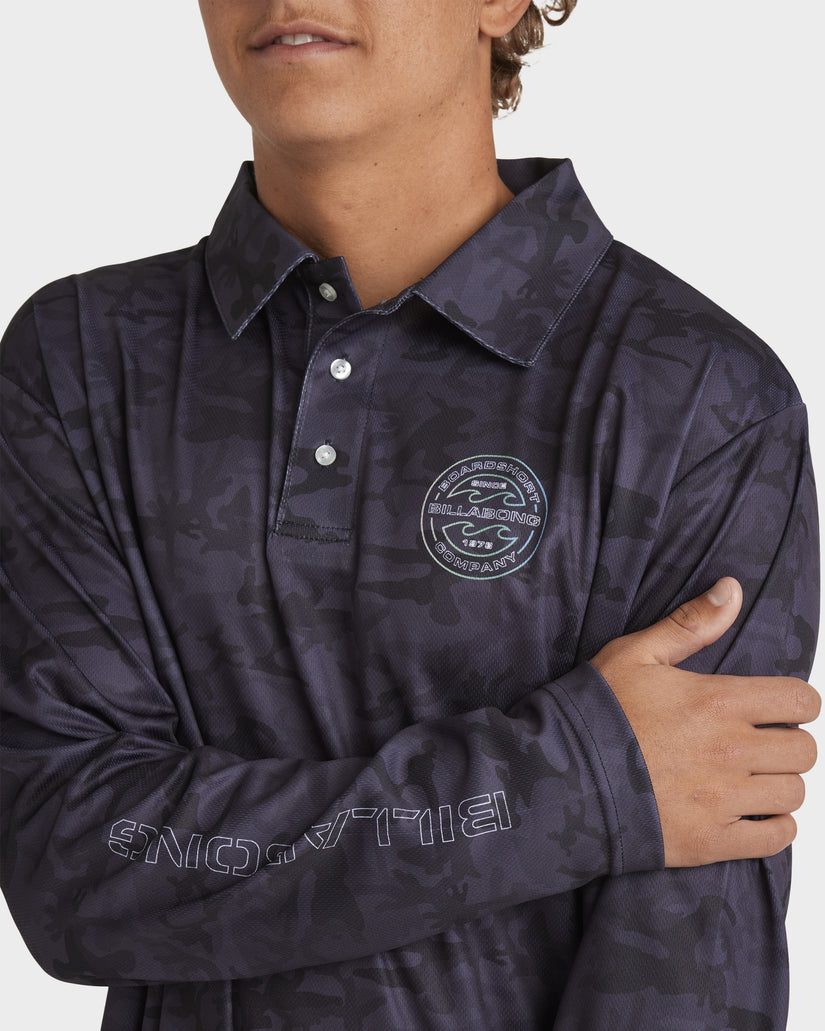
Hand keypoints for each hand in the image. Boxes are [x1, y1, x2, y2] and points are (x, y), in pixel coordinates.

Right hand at [590, 577, 819, 866]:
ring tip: (751, 778)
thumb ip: (690, 623)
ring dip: (779, 784)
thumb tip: (732, 588)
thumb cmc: (596, 713)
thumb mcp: (636, 654)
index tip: (775, 708)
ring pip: (794, 794)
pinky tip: (750, 813)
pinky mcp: (713, 840)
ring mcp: (725, 799)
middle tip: (759, 743)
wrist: (563, 777)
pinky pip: (775, 838)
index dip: (795, 702)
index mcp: (720, 701)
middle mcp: (732, 750)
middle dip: (787, 743)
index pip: (801, 701)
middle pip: (804, 751)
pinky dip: (773, 827)